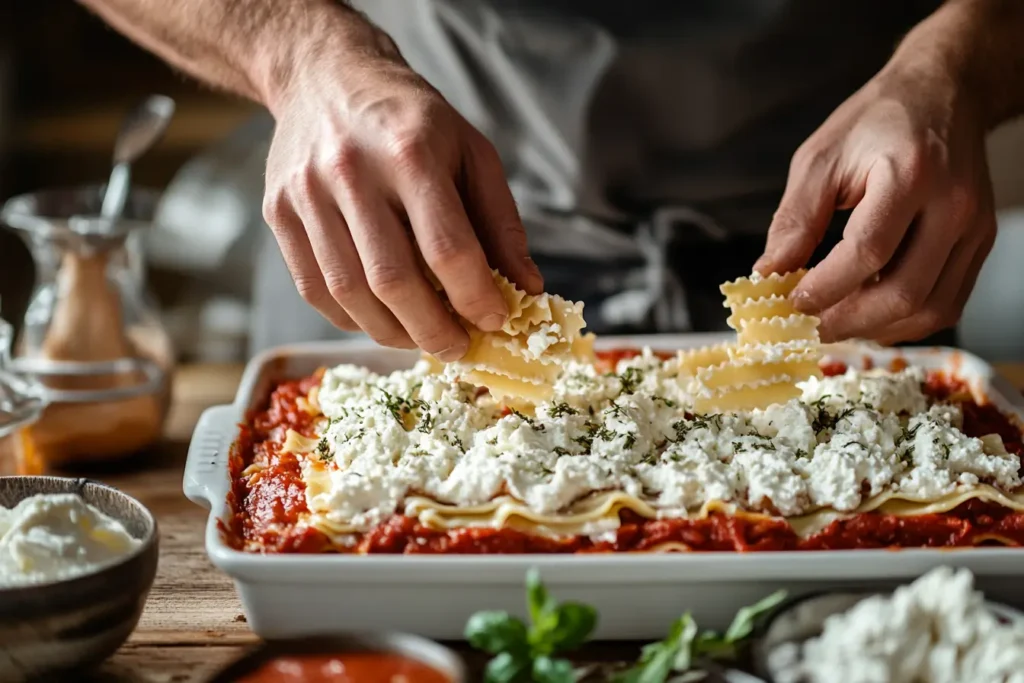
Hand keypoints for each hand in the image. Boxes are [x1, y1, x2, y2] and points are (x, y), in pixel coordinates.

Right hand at [261, 11, 541, 359]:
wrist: (324, 76)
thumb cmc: (410, 119)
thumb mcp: (471, 152)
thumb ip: (500, 222)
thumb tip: (526, 288)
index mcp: (410, 151)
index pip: (446, 248)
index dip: (474, 297)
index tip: (495, 322)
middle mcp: (351, 172)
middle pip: (393, 280)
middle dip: (433, 330)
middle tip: (458, 349)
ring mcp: (306, 194)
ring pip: (349, 292)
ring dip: (392, 332)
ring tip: (422, 339)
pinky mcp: (279, 213)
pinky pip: (314, 289)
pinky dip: (353, 318)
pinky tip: (381, 319)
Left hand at [755, 65, 995, 343]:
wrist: (944, 93)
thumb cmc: (878, 120)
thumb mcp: (821, 157)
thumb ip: (795, 219)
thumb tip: (769, 273)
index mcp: (910, 173)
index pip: (867, 251)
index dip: (826, 287)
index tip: (792, 303)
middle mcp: (953, 204)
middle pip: (904, 291)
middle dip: (849, 320)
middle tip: (810, 327)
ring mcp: (974, 228)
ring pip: (931, 308)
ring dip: (878, 328)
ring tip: (836, 323)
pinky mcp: (980, 243)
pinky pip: (947, 303)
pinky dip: (905, 320)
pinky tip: (870, 312)